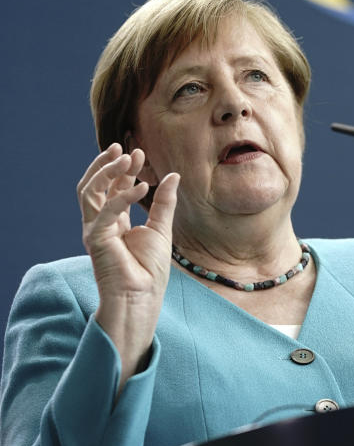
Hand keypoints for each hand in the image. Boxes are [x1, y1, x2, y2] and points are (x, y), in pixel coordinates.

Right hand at [77, 143, 178, 389]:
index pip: (113, 187)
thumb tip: (173, 175)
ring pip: (89, 192)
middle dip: (108, 164)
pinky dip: (123, 196)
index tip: (138, 151)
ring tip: (128, 157)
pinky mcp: (95, 239)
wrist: (142, 298)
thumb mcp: (161, 228)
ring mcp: (94, 230)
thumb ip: (164, 202)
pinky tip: (143, 186)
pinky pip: (105, 211)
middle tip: (123, 147)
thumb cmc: (149, 270)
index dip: (123, 168)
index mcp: (114, 220)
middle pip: (95, 185)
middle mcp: (100, 223)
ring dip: (108, 172)